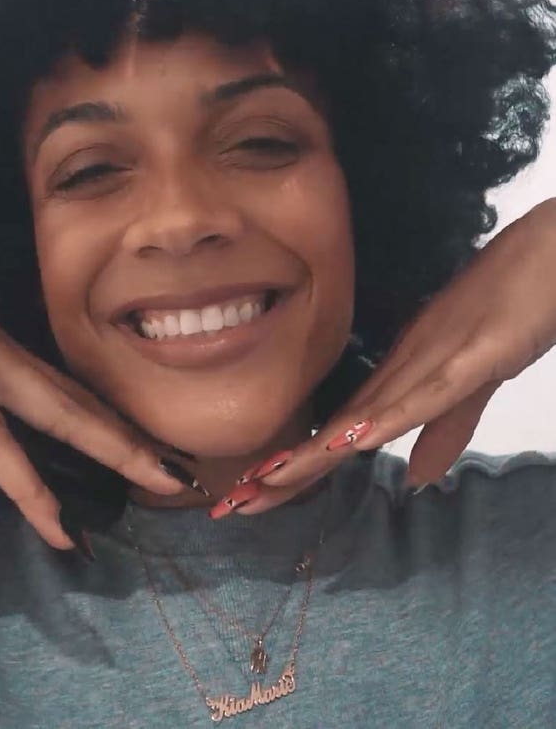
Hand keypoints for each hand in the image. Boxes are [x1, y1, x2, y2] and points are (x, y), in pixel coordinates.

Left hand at [217, 197, 555, 515]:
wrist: (548, 254)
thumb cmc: (512, 309)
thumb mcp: (475, 383)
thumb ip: (445, 430)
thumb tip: (415, 480)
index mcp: (402, 377)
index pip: (340, 433)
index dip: (297, 468)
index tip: (251, 497)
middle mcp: (404, 368)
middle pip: (337, 431)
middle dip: (286, 470)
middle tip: (233, 504)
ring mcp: (434, 360)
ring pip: (366, 414)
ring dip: (317, 450)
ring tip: (267, 480)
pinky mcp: (471, 355)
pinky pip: (425, 393)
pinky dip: (389, 418)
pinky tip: (356, 439)